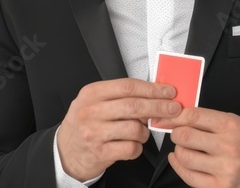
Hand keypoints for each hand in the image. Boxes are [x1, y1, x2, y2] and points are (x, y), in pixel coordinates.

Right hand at [57, 78, 180, 180]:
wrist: (65, 151)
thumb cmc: (85, 124)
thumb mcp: (94, 103)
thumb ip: (119, 96)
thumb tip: (153, 93)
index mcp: (91, 94)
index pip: (127, 86)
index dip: (151, 89)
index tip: (168, 91)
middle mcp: (91, 111)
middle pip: (133, 105)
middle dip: (159, 106)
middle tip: (174, 109)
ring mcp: (94, 133)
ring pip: (135, 128)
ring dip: (146, 132)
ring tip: (142, 133)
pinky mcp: (100, 152)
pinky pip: (131, 148)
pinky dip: (138, 148)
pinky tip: (133, 145)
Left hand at [152, 107, 239, 187]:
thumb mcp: (233, 122)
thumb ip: (207, 118)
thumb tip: (174, 117)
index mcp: (232, 126)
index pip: (194, 116)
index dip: (175, 116)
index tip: (167, 118)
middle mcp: (230, 147)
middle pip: (185, 136)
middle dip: (176, 133)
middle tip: (178, 134)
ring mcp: (225, 169)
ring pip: (184, 157)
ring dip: (179, 150)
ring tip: (185, 148)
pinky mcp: (219, 186)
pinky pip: (188, 176)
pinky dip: (178, 166)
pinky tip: (180, 160)